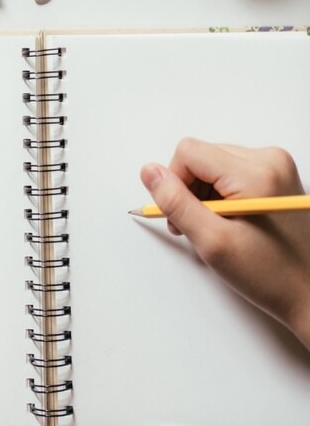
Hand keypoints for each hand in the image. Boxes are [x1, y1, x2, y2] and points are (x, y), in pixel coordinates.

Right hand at [140, 138, 309, 349]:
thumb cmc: (270, 274)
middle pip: (201, 157)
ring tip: (214, 228)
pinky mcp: (276, 176)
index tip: (183, 215)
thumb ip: (176, 202)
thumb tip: (150, 172)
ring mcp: (276, 166)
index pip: (189, 152)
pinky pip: (230, 173)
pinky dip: (220, 196)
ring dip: (203, 195)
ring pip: (212, 164)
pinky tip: (229, 221)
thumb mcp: (212, 241)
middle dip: (189, 191)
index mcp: (256, 172)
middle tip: (197, 227)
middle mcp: (269, 160)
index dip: (174, 183)